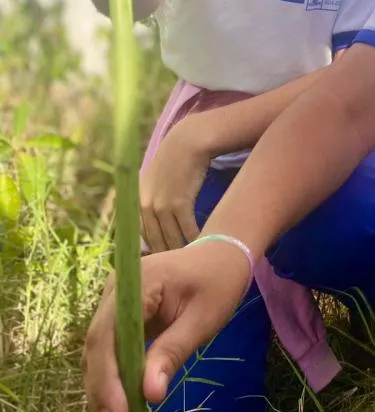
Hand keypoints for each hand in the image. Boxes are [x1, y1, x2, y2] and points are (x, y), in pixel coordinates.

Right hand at [84, 241, 249, 411]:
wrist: (225, 254)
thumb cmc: (220, 280)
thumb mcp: (203, 317)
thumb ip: (173, 351)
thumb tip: (149, 394)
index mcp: (135, 282)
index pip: (108, 335)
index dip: (108, 379)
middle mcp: (114, 293)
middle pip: (97, 352)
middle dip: (103, 401)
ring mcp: (115, 307)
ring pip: (100, 361)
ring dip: (104, 403)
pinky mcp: (122, 322)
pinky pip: (112, 358)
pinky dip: (115, 390)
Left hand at [140, 115, 212, 252]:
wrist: (187, 142)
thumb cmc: (174, 163)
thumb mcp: (154, 183)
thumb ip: (151, 205)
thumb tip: (156, 231)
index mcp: (135, 203)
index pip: (142, 238)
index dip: (154, 253)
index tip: (165, 263)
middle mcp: (144, 207)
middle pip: (156, 242)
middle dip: (168, 257)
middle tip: (180, 269)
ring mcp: (161, 205)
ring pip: (172, 239)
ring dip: (182, 252)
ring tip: (192, 262)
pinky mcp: (179, 203)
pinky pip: (187, 230)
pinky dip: (194, 240)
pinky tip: (202, 245)